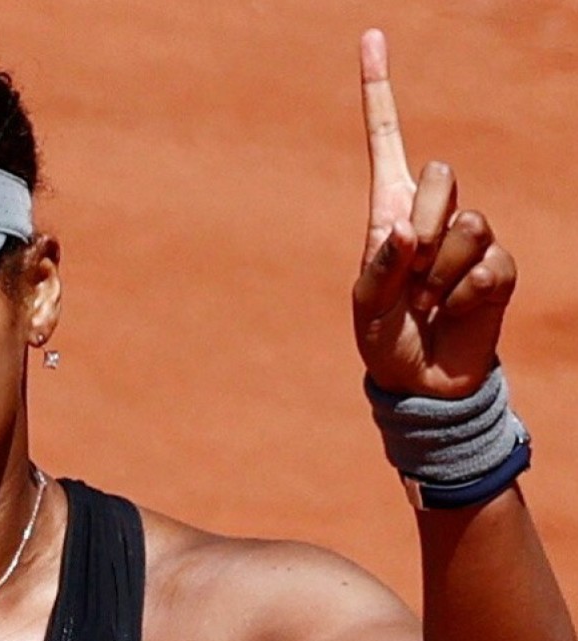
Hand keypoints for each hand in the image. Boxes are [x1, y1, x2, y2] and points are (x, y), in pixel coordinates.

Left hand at [353, 29, 516, 398]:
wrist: (420, 381)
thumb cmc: (382, 337)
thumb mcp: (365, 304)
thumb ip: (379, 264)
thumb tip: (406, 228)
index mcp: (388, 212)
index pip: (385, 142)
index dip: (378, 92)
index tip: (370, 37)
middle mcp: (431, 217)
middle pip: (443, 173)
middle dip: (426, 220)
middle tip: (411, 270)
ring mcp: (469, 242)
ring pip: (470, 221)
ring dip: (443, 271)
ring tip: (429, 301)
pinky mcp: (498, 270)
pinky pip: (490, 265)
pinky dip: (465, 296)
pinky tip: (454, 313)